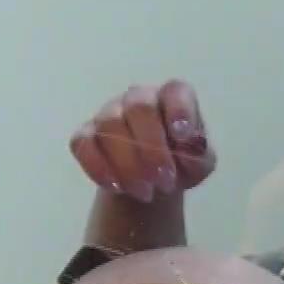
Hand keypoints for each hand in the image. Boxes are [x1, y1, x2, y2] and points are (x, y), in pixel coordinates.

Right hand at [70, 80, 215, 203]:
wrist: (152, 182)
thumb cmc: (180, 164)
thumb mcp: (199, 164)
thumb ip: (199, 154)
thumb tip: (191, 144)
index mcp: (172, 97)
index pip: (175, 91)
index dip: (179, 111)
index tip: (182, 137)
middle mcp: (139, 98)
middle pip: (139, 107)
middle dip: (152, 147)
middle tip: (163, 181)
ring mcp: (109, 113)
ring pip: (109, 125)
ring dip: (127, 163)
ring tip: (145, 192)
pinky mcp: (86, 135)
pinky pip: (83, 144)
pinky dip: (98, 167)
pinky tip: (116, 188)